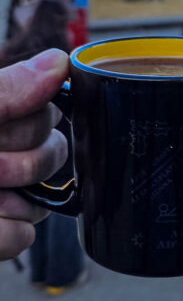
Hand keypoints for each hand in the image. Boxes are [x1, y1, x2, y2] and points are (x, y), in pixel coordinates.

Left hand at [0, 49, 68, 259]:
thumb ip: (7, 91)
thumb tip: (59, 61)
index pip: (46, 112)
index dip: (28, 126)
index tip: (0, 130)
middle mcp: (0, 153)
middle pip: (54, 156)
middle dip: (19, 165)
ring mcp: (0, 197)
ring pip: (39, 204)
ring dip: (7, 204)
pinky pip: (22, 239)